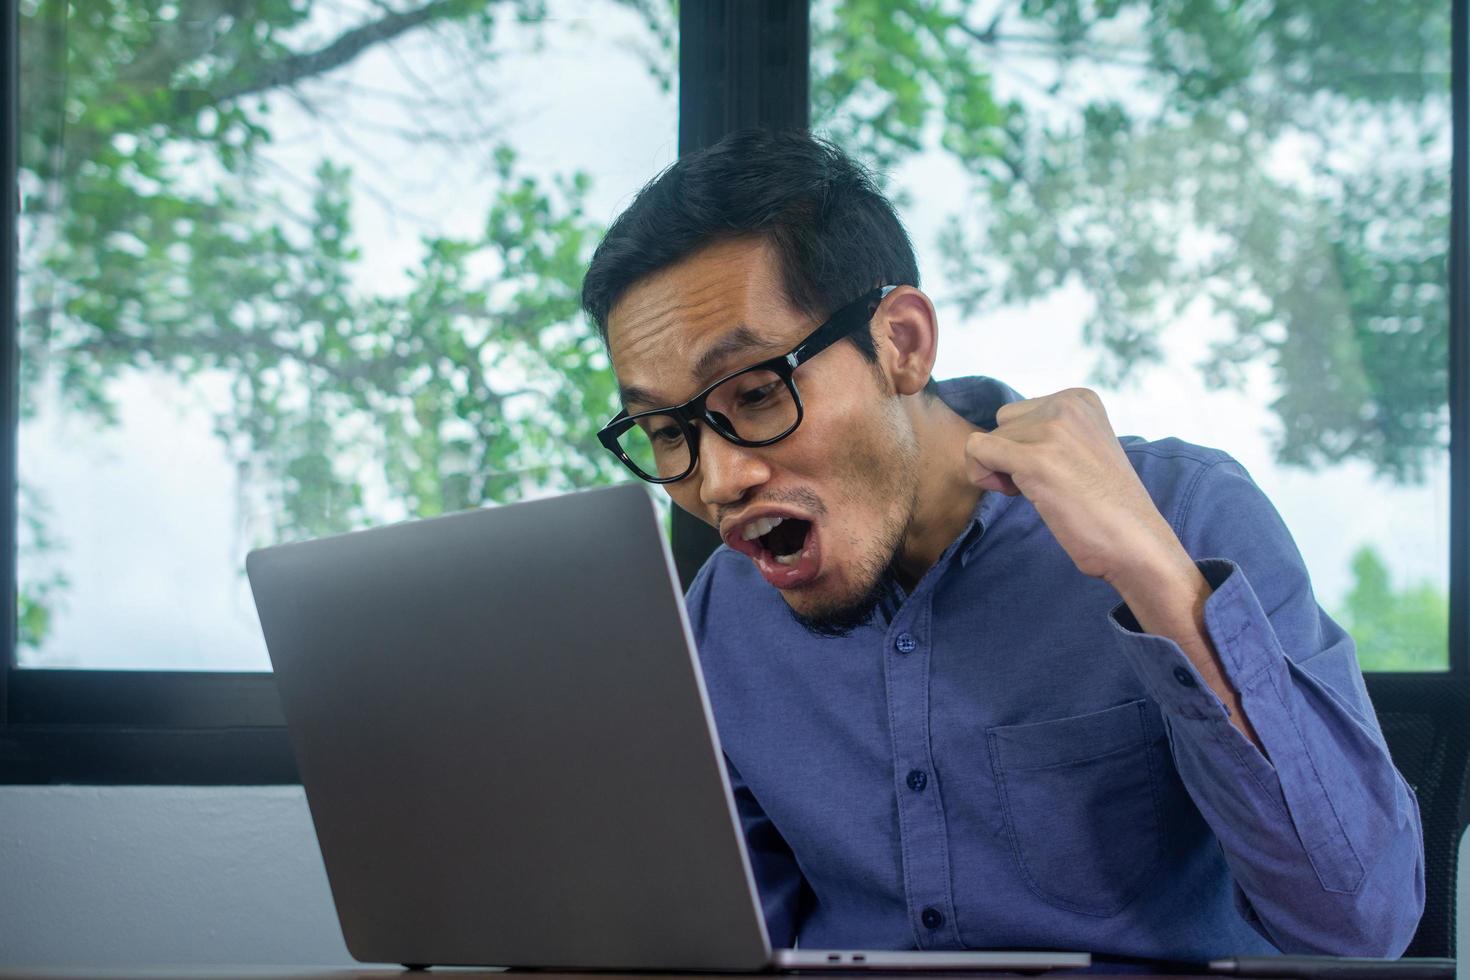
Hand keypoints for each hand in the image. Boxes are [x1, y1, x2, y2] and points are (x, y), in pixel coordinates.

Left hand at [964, 388, 1187, 587]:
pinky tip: (1015, 494)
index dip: (1026, 447)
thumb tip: (990, 440)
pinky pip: (976, 451)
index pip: (1020, 413)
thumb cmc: (1105, 507)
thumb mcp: (1082, 449)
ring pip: (988, 441)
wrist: (1135, 543)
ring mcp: (1052, 429)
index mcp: (1080, 399)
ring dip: (1002, 472)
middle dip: (1012, 456)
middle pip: (1002, 424)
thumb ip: (1048, 433)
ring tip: (1042, 492)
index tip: (1056, 470)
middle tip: (1047, 485)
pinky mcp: (1035, 458)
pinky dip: (982, 475)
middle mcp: (1067, 405)